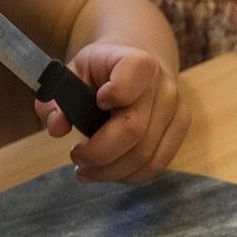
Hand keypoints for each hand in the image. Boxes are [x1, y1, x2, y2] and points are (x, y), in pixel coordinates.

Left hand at [38, 43, 187, 184]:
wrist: (140, 66)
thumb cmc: (101, 72)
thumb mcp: (73, 73)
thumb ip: (55, 98)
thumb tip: (57, 127)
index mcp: (136, 61)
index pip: (135, 74)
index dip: (116, 92)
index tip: (97, 102)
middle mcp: (163, 84)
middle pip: (134, 131)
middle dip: (99, 154)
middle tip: (76, 158)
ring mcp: (177, 108)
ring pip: (146, 156)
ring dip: (111, 171)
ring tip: (87, 170)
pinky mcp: (181, 128)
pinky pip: (158, 164)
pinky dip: (130, 175)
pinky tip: (110, 171)